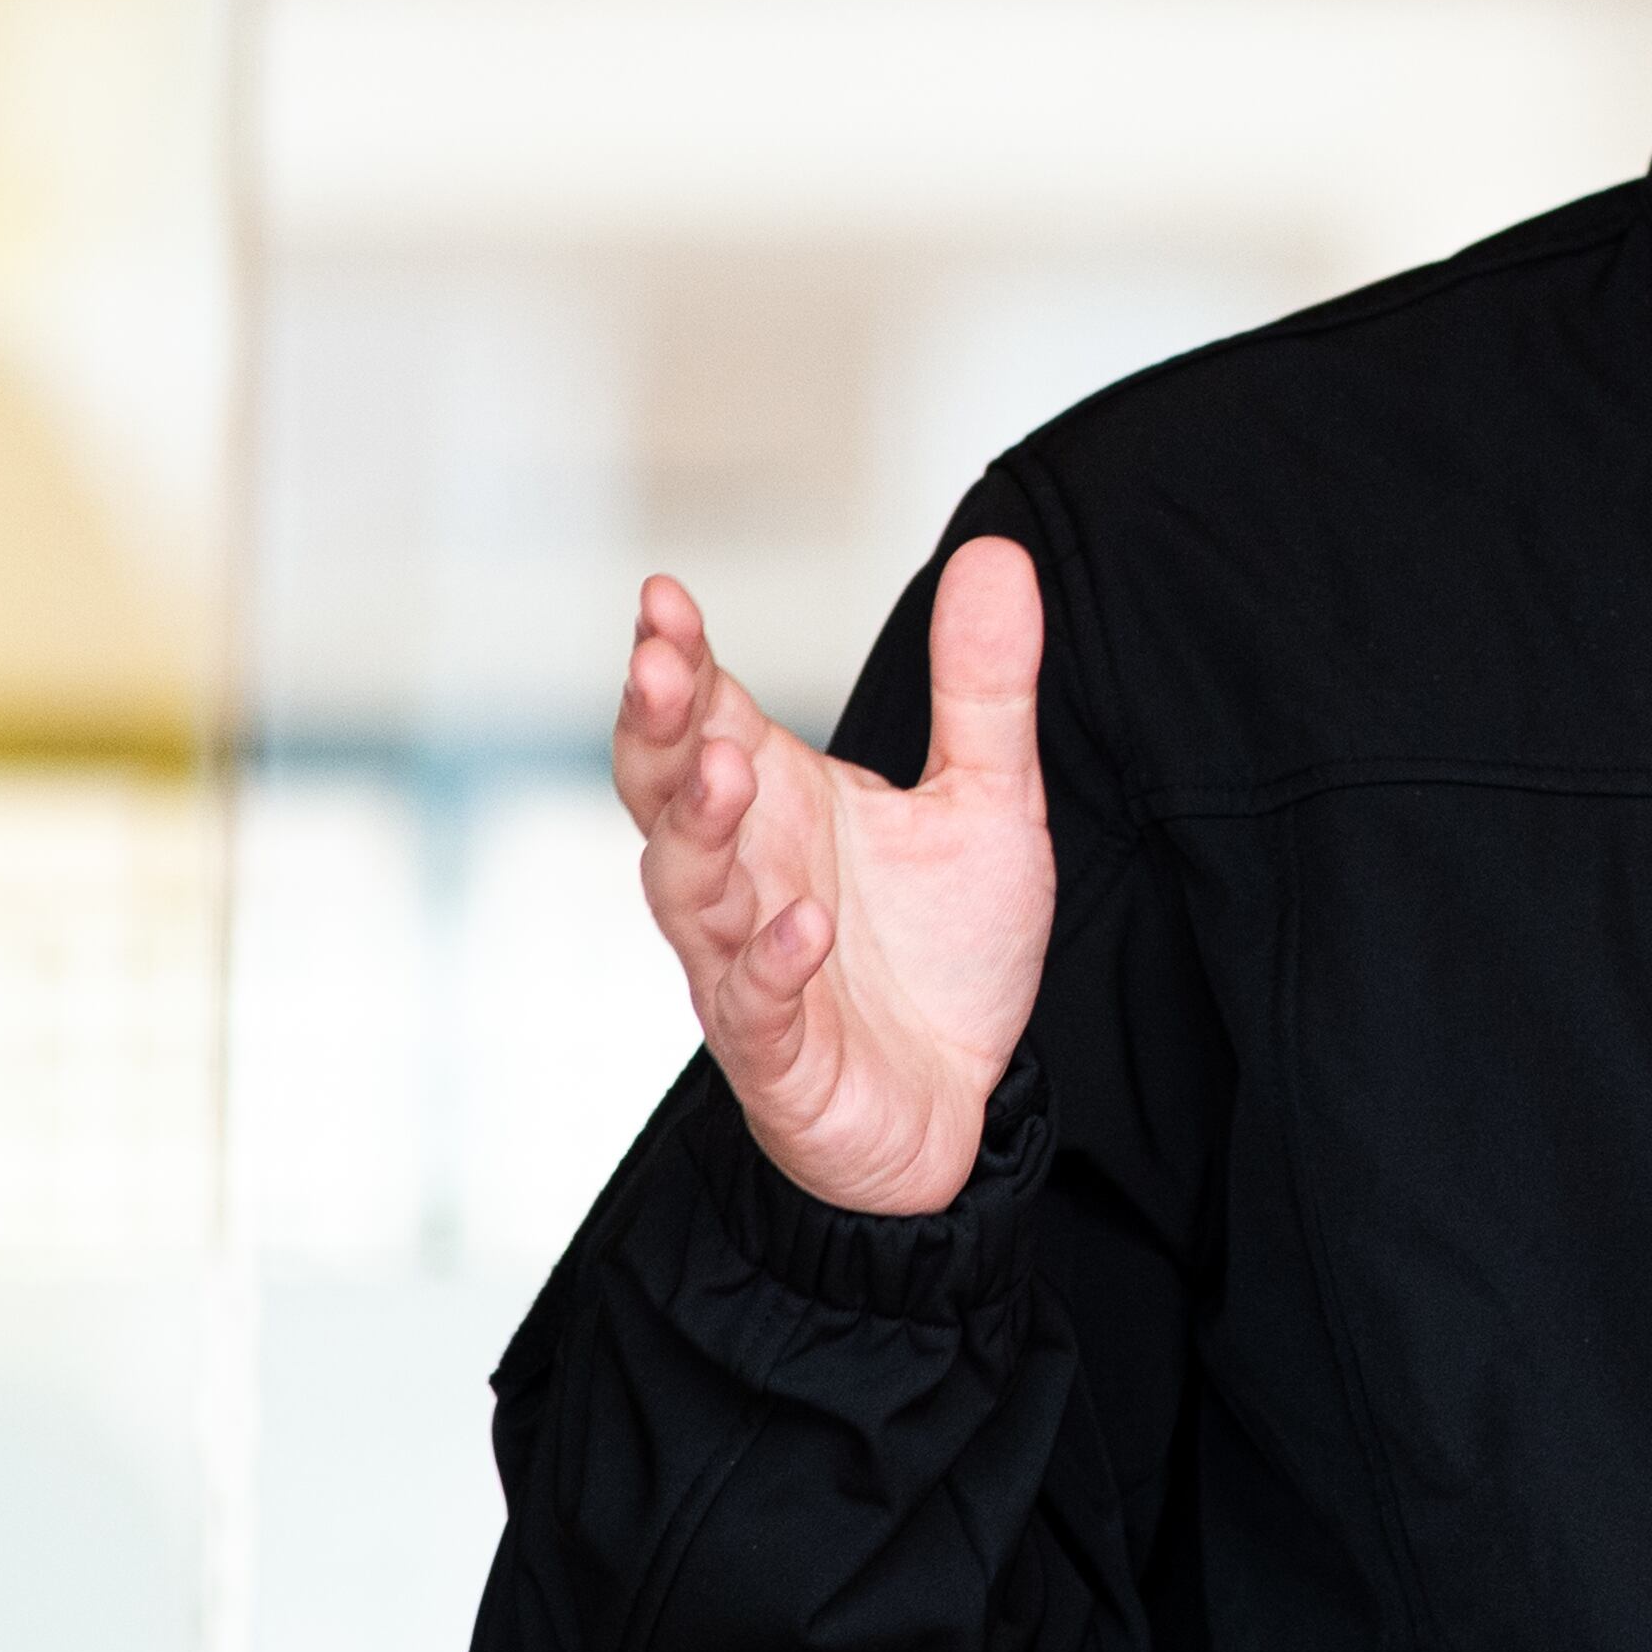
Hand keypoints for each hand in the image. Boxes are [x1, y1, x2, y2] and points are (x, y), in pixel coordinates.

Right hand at [613, 539, 1057, 1218]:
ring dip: (699, 832)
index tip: (663, 596)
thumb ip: (985, 685)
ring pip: (689, 892)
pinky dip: (770, 966)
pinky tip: (802, 926)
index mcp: (777, 802)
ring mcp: (746, 965)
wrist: (958, 1103)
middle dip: (655, 728)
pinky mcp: (780, 1054)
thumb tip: (997, 548)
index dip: (677, 657)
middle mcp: (745, 875)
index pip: (704, 713)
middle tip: (659, 665)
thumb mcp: (990, 801)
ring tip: (725, 771)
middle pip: (663, 790)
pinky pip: (755, 1007)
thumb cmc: (942, 950)